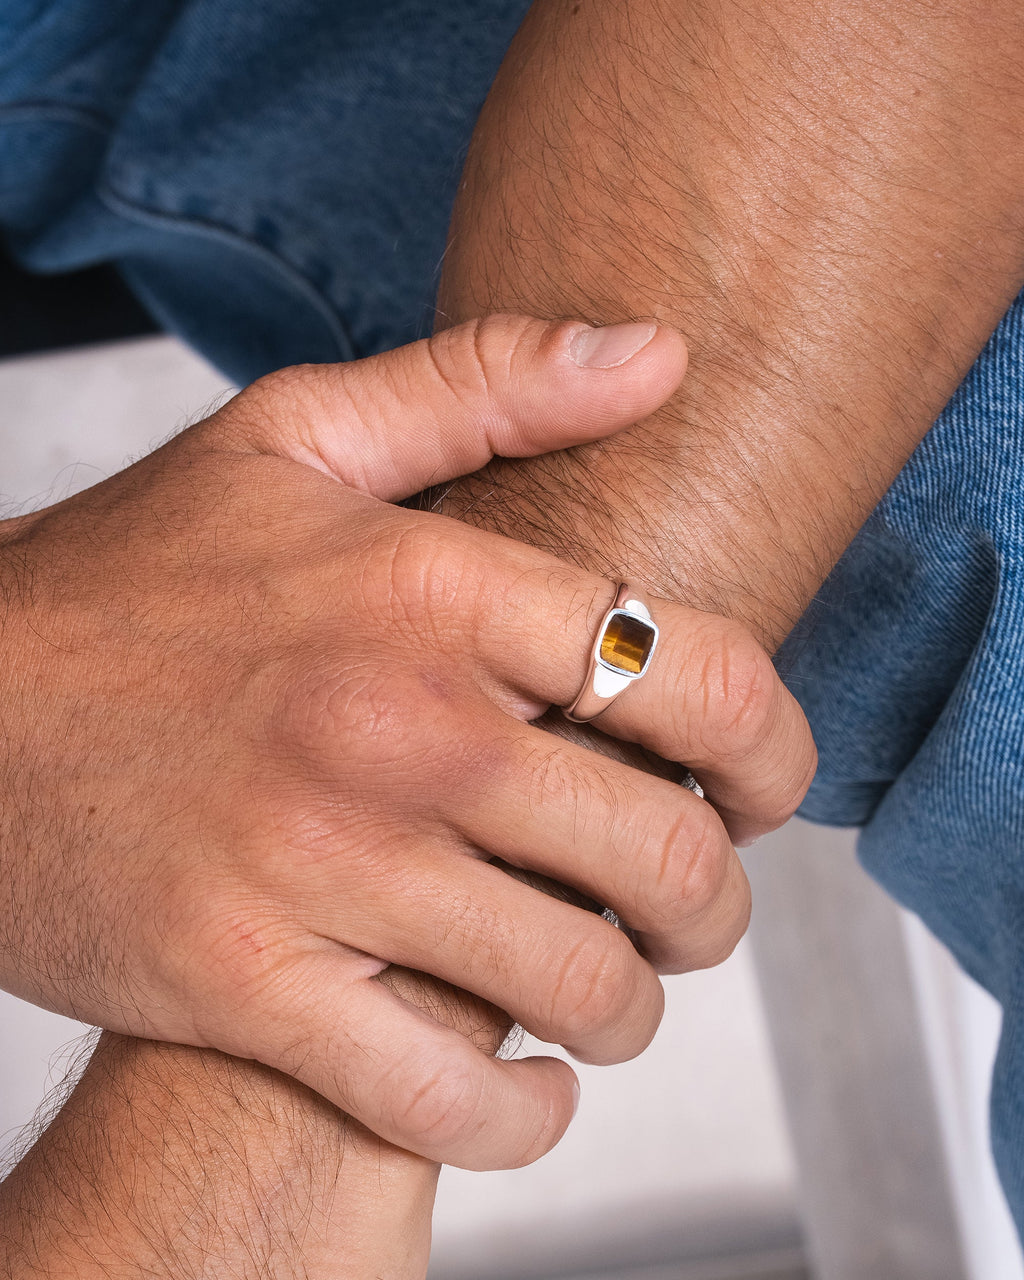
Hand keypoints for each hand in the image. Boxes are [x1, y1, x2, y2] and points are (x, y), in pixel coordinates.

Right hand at [0, 315, 813, 1168]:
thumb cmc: (136, 580)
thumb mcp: (296, 439)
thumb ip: (486, 384)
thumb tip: (658, 351)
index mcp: (425, 587)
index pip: (694, 672)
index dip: (772, 746)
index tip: (760, 783)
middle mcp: (394, 726)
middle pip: (662, 850)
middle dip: (715, 900)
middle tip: (693, 901)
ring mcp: (320, 866)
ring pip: (576, 985)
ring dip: (633, 1007)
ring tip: (615, 987)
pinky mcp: (243, 984)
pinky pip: (438, 1097)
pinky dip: (516, 1116)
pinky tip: (526, 1087)